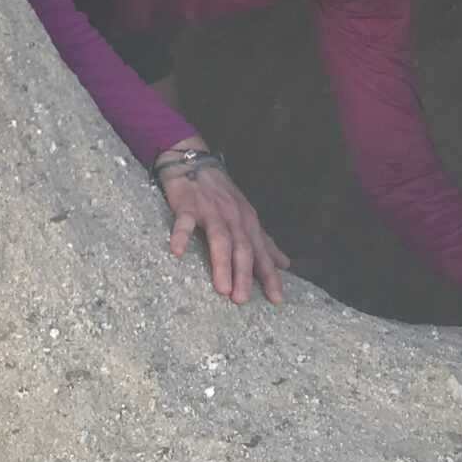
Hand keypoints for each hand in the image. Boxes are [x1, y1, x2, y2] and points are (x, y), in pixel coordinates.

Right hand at [160, 155, 290, 305]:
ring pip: (220, 238)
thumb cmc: (221, 194)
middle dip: (244, 274)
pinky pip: (185, 221)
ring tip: (222, 288)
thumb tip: (284, 264)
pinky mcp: (188, 205)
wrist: (193, 161)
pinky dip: (181, 235)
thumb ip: (264, 242)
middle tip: (242, 300)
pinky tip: (177, 251)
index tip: (276, 300)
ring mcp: (211, 210)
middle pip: (242, 248)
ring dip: (222, 263)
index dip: (269, 276)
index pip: (262, 252)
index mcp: (248, 222)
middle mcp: (233, 217)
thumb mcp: (246, 217)